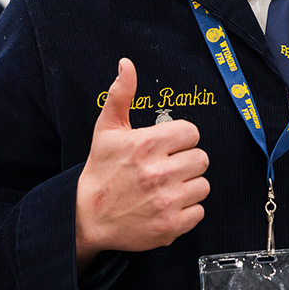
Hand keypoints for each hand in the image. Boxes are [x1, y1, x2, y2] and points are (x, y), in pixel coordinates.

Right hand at [76, 58, 209, 268]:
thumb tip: (127, 64)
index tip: (167, 147)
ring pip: (204, 185)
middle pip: (202, 158)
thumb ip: (121, 95)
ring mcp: (166, 201)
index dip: (181, 139)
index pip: (192, 132)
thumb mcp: (107, 130)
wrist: (85, 218)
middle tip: (166, 168)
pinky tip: (167, 206)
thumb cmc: (101, 170)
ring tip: (166, 188)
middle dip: (186, 162)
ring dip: (188, 186)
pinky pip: (199, 211)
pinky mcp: (171, 226)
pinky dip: (187, 211)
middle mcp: (159, 172)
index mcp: (147, 145)